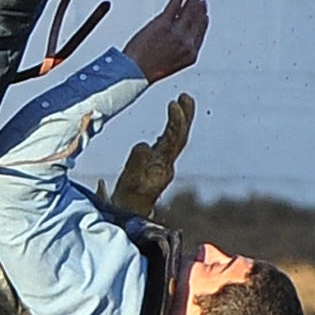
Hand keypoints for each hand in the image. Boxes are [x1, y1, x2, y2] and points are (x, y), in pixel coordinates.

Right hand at [105, 93, 193, 217]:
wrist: (129, 217)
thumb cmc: (128, 200)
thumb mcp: (129, 182)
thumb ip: (137, 163)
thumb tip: (145, 145)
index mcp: (162, 167)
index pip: (174, 140)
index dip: (176, 121)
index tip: (174, 104)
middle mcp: (166, 165)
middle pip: (179, 137)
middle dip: (184, 116)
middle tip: (186, 97)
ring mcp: (163, 164)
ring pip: (175, 139)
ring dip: (180, 120)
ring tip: (182, 101)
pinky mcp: (157, 165)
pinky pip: (168, 142)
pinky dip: (171, 128)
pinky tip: (171, 120)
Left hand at [122, 0, 207, 82]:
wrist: (134, 72)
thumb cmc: (146, 71)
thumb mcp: (168, 64)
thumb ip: (177, 50)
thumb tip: (175, 38)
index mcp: (189, 55)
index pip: (200, 33)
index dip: (203, 22)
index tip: (205, 13)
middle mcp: (186, 42)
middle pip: (196, 20)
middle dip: (200, 7)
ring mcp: (175, 32)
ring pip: (188, 10)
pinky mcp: (163, 24)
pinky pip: (175, 5)